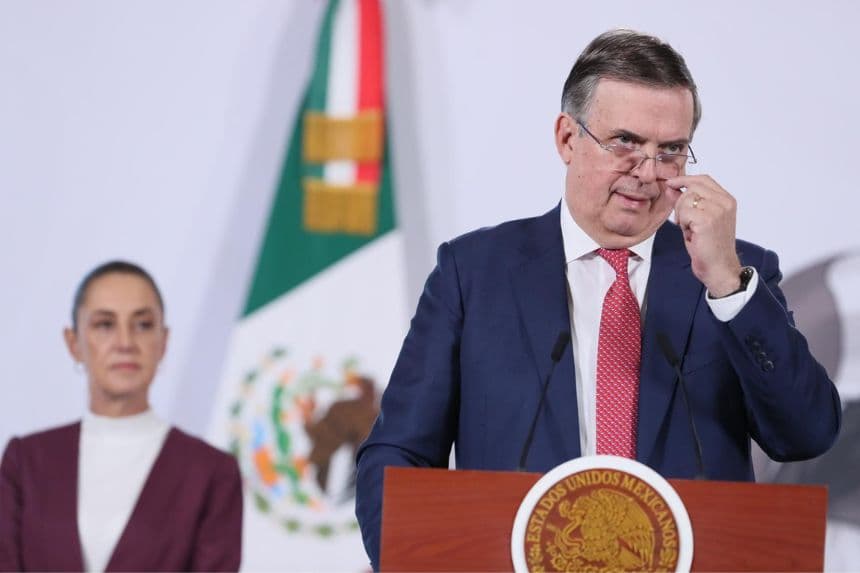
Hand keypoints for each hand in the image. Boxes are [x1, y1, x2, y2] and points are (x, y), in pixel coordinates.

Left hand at [665, 175, 741, 296]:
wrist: (719, 268)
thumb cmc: (709, 246)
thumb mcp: (697, 219)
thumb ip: (687, 202)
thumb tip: (670, 187)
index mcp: (727, 200)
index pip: (704, 179)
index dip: (685, 179)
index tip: (671, 183)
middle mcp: (725, 202)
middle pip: (693, 186)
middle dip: (680, 202)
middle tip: (683, 220)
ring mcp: (717, 210)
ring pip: (686, 199)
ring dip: (681, 215)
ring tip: (690, 229)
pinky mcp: (707, 220)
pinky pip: (684, 212)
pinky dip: (682, 223)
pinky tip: (690, 234)